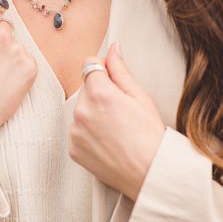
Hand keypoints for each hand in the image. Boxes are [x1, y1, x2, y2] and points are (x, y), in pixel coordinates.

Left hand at [68, 42, 165, 200]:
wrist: (149, 173)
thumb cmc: (150, 135)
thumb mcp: (140, 96)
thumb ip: (120, 70)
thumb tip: (113, 49)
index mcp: (99, 93)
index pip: (89, 64)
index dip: (103, 70)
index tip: (113, 81)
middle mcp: (81, 111)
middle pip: (85, 88)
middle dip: (99, 93)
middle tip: (120, 111)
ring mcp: (74, 131)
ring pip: (80, 110)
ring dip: (92, 113)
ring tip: (114, 129)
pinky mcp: (72, 148)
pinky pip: (76, 131)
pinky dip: (87, 133)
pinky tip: (106, 141)